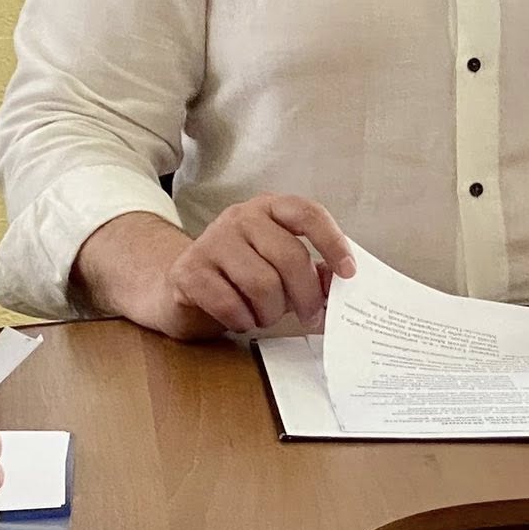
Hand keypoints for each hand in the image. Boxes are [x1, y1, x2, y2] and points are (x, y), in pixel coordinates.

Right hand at [160, 195, 355, 335]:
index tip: (349, 272)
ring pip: (262, 284)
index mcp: (269, 208)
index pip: (307, 213)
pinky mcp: (190, 271)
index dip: (333, 241)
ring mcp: (212, 241)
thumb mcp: (277, 267)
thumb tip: (338, 284)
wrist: (179, 285)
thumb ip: (310, 272)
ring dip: (271, 312)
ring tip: (264, 316)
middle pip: (289, 256)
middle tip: (309, 315)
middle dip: (305, 294)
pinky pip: (230, 304)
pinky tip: (241, 319)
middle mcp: (240, 217)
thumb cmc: (238, 276)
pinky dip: (243, 320)